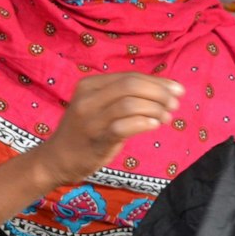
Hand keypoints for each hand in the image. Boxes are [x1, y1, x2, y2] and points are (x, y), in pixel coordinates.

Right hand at [32, 74, 183, 190]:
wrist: (57, 160)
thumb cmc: (85, 133)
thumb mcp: (98, 106)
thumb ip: (123, 96)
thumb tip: (164, 89)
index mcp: (89, 85)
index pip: (130, 76)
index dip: (157, 81)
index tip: (177, 90)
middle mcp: (88, 98)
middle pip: (131, 86)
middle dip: (159, 93)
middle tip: (175, 104)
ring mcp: (90, 119)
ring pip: (130, 103)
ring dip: (155, 109)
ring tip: (167, 117)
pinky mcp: (96, 138)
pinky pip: (124, 126)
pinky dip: (143, 123)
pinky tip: (154, 126)